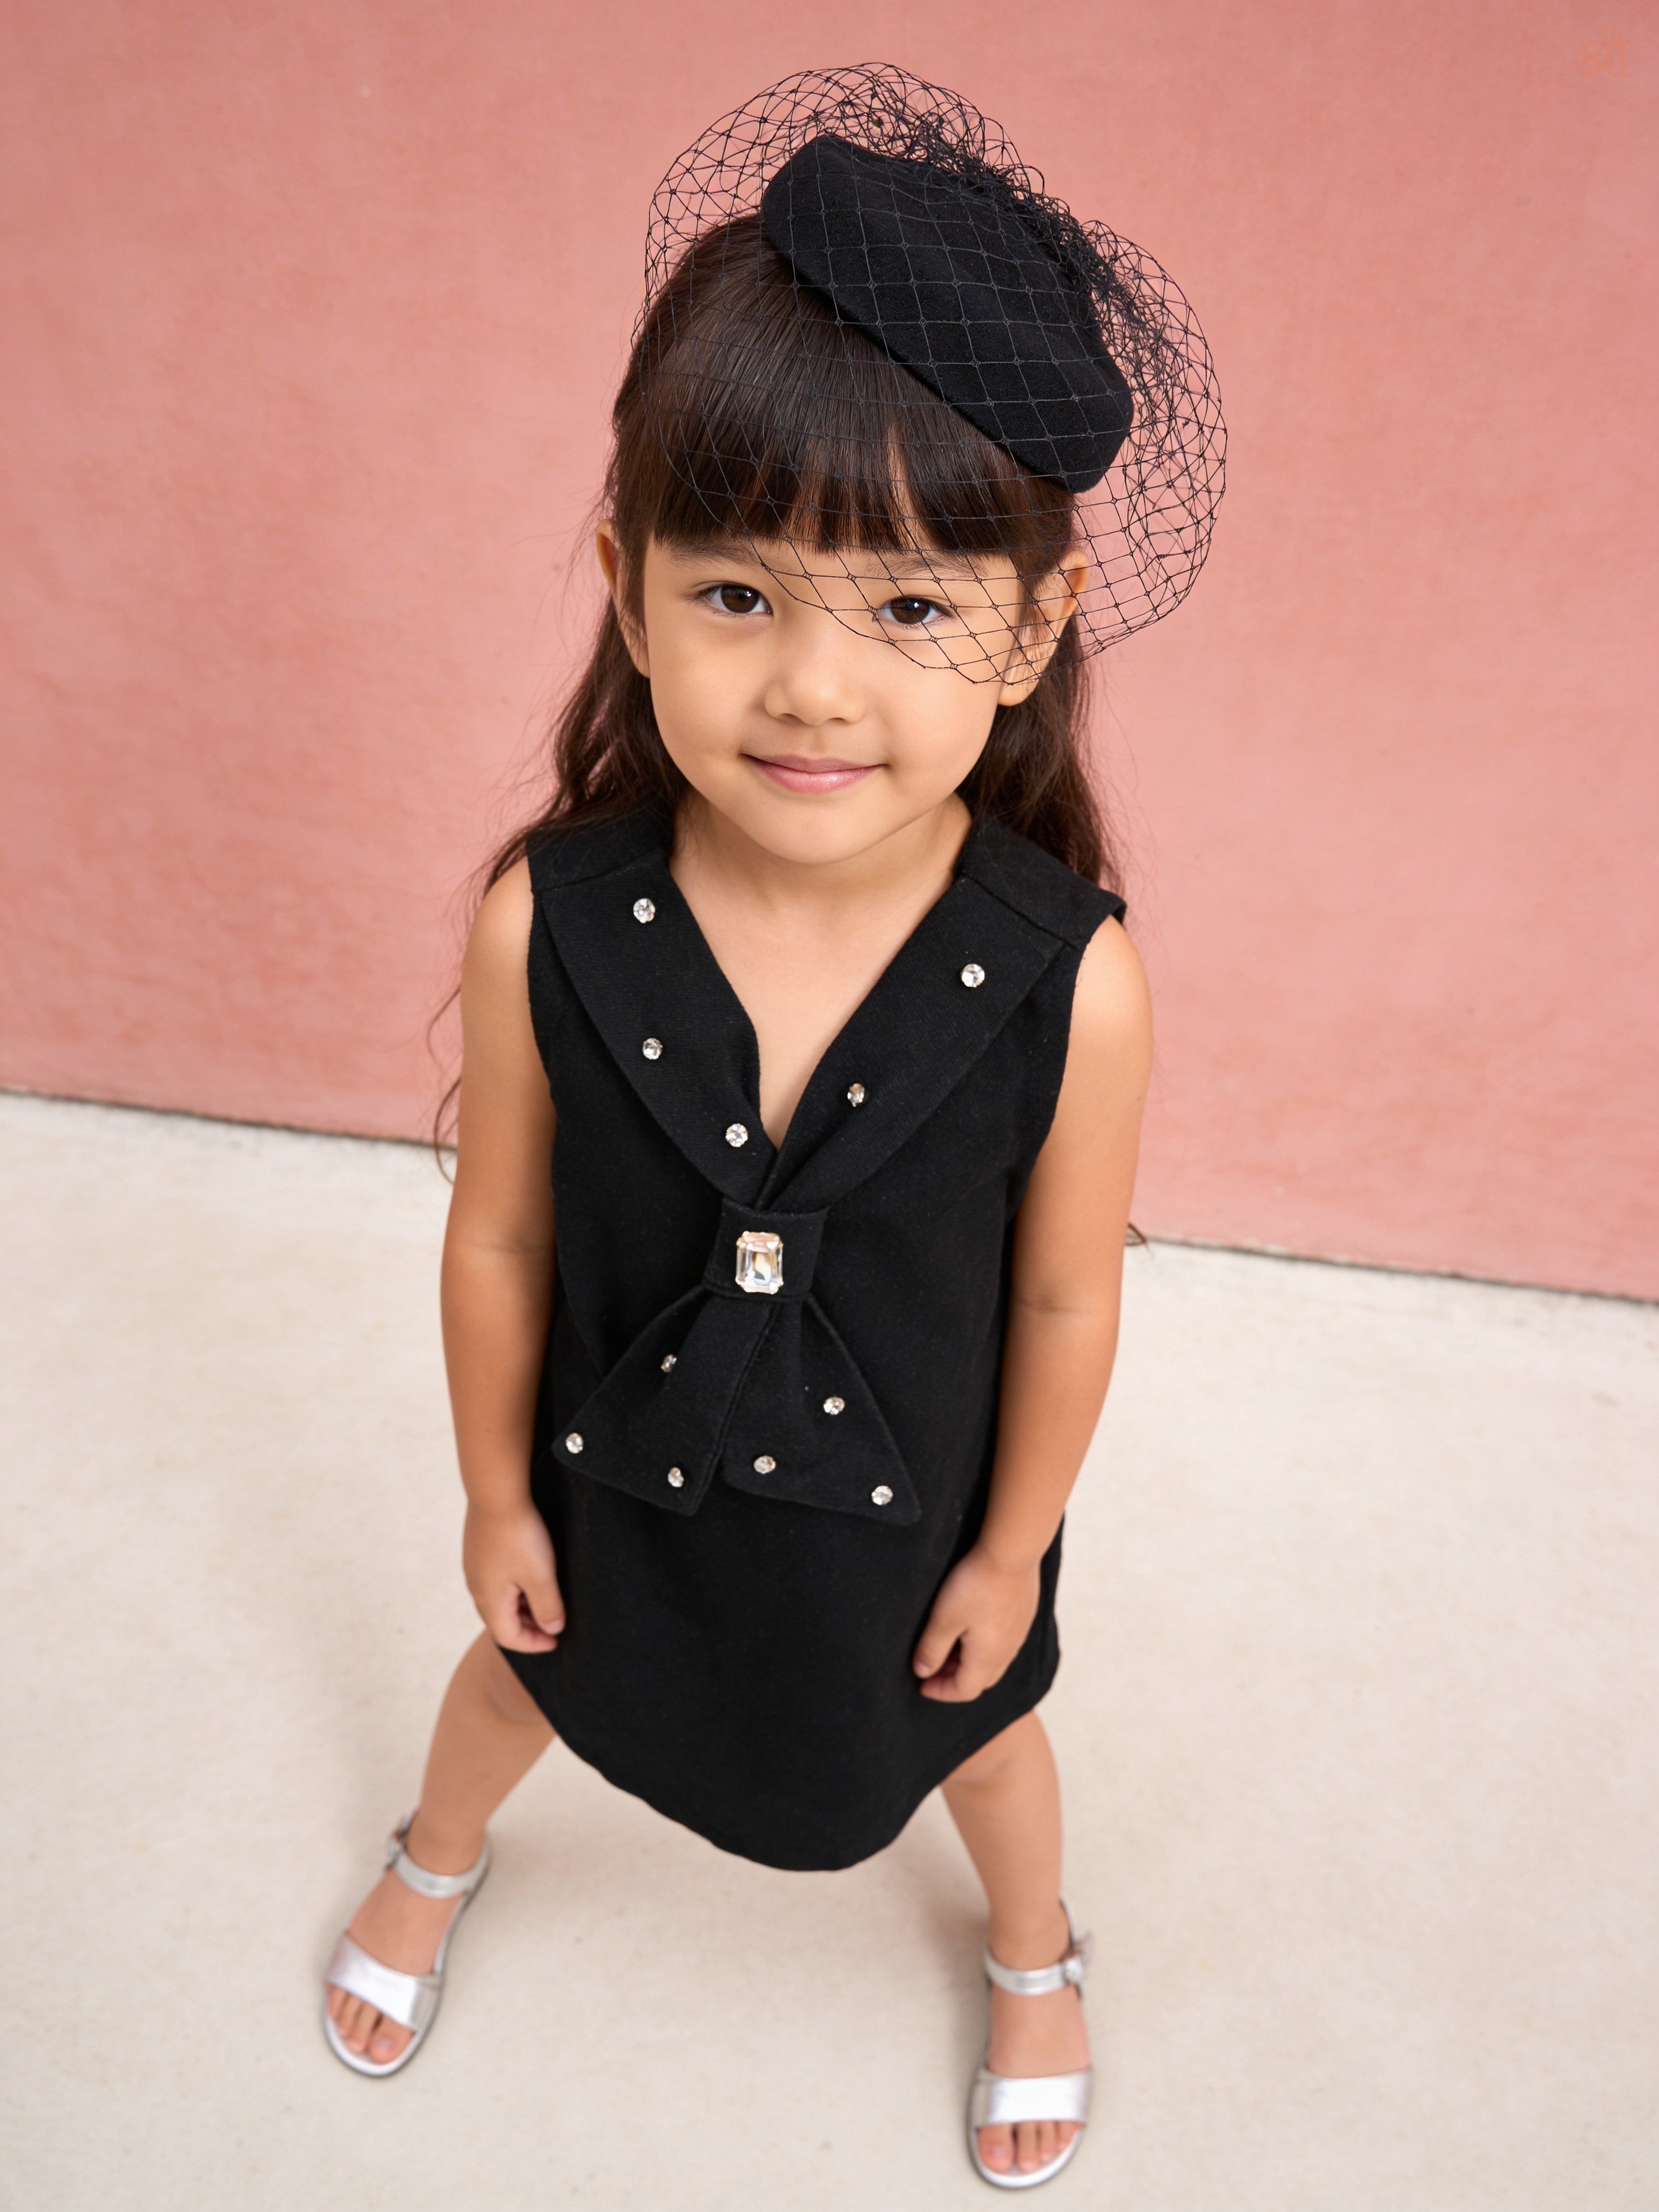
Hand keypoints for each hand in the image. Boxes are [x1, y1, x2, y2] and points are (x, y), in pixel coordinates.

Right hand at [462, 1500, 564, 1652]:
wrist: (496, 1492)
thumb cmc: (519, 1536)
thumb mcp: (541, 1576)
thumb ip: (548, 1607)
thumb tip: (552, 1629)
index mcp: (489, 1600)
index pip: (508, 1638)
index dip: (534, 1644)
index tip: (557, 1641)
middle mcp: (476, 1587)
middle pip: (501, 1620)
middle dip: (528, 1626)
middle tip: (554, 1623)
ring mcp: (475, 1567)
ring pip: (499, 1599)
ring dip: (522, 1606)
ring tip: (546, 1598)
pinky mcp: (479, 1550)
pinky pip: (496, 1579)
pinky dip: (515, 1587)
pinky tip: (531, 1572)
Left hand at [913, 1546, 1041, 1701]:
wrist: (1012, 1551)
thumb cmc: (975, 1584)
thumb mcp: (944, 1619)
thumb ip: (931, 1649)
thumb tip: (923, 1672)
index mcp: (987, 1658)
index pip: (964, 1690)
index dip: (941, 1692)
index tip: (921, 1685)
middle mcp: (1007, 1651)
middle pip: (980, 1679)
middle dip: (954, 1678)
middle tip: (932, 1665)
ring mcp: (1018, 1633)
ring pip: (992, 1661)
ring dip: (968, 1661)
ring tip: (947, 1643)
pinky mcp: (1023, 1615)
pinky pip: (1002, 1642)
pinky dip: (982, 1645)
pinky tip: (971, 1624)